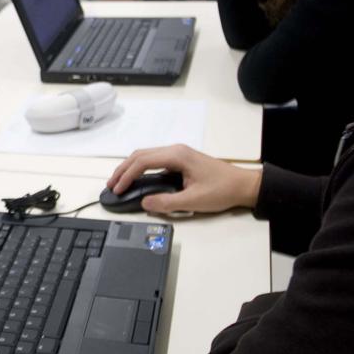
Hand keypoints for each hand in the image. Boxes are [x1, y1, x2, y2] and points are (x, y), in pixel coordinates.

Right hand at [107, 144, 262, 216]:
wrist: (242, 185)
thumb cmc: (222, 190)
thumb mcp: (193, 201)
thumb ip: (166, 203)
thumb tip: (145, 203)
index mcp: (177, 156)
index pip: (143, 162)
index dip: (127, 176)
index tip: (117, 189)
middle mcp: (176, 150)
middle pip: (141, 155)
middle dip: (123, 169)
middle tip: (111, 185)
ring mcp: (178, 154)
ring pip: (146, 156)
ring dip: (131, 168)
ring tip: (119, 182)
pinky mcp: (181, 160)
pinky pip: (155, 160)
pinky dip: (141, 168)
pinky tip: (137, 179)